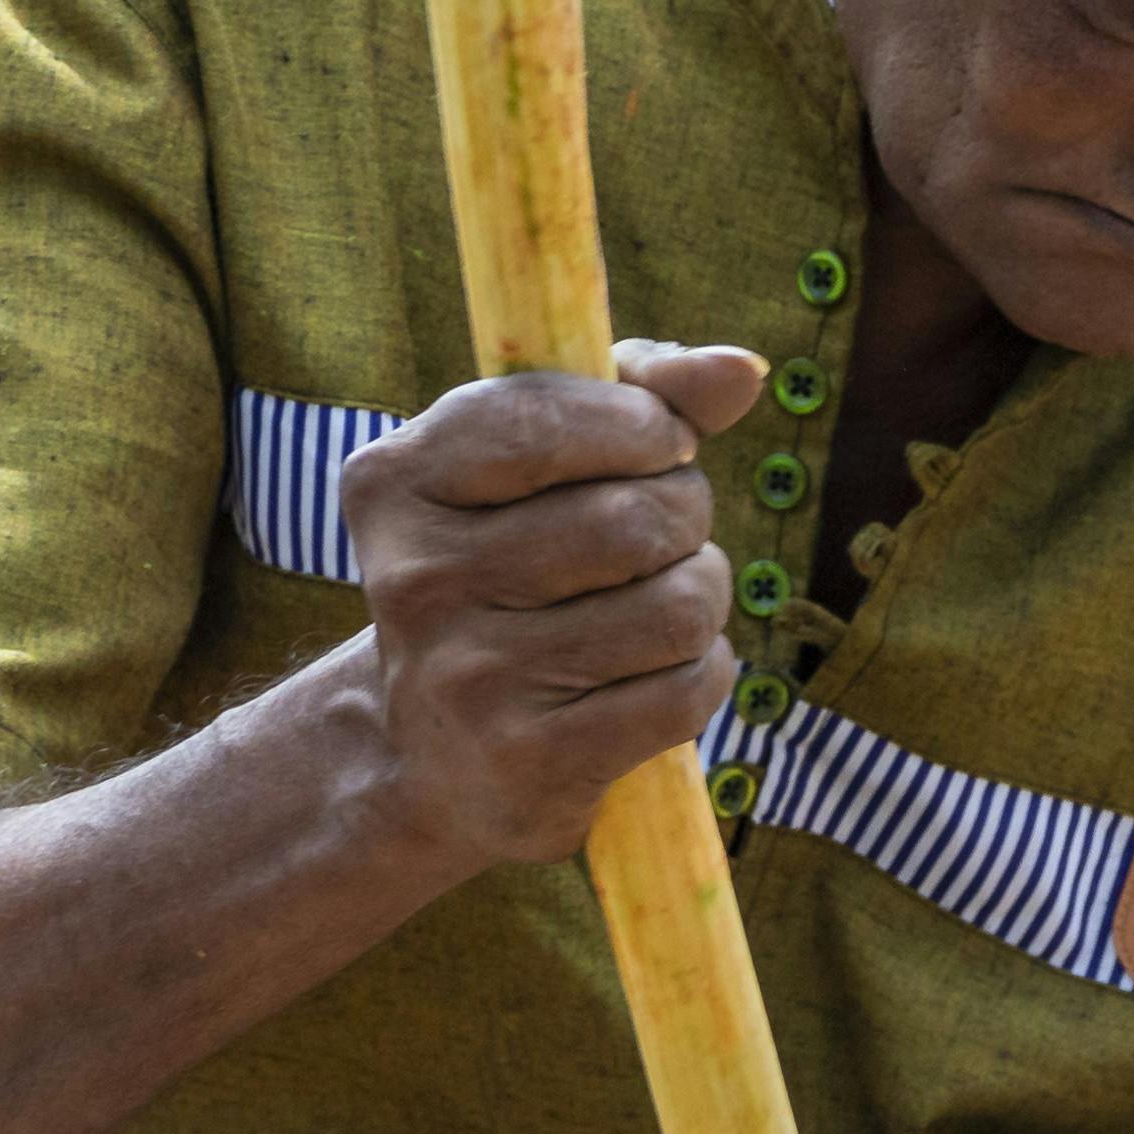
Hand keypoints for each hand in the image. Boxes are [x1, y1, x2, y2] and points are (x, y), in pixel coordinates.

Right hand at [342, 341, 767, 867]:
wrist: (432, 758)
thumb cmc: (508, 580)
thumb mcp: (534, 471)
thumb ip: (634, 396)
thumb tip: (740, 370)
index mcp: (393, 484)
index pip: (544, 420)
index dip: (642, 425)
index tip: (659, 444)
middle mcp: (416, 580)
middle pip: (637, 519)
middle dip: (684, 518)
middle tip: (658, 540)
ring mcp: (469, 678)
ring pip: (676, 607)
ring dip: (701, 597)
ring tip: (661, 606)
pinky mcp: (531, 762)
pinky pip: (684, 691)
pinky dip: (702, 674)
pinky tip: (656, 676)